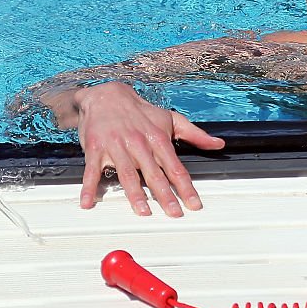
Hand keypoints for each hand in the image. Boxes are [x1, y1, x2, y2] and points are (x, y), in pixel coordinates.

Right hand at [69, 81, 223, 215]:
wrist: (106, 94)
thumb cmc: (141, 112)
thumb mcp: (170, 119)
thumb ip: (195, 134)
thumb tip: (218, 144)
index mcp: (158, 139)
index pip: (175, 167)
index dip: (186, 187)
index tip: (194, 204)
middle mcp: (139, 144)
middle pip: (154, 174)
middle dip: (165, 195)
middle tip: (174, 213)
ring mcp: (117, 147)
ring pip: (127, 174)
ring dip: (134, 194)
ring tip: (143, 211)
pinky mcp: (96, 149)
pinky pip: (92, 171)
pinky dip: (89, 187)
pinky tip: (88, 203)